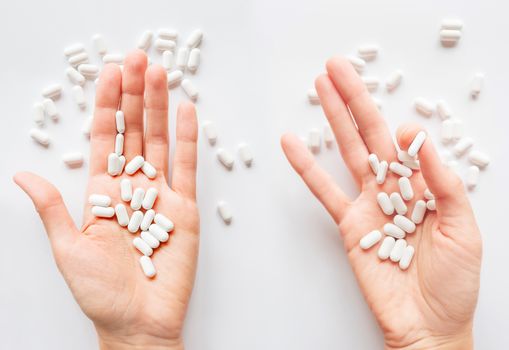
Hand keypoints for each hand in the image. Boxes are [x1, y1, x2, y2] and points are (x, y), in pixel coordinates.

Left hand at [14, 50, 198, 349]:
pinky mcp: (185, 208)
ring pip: (160, 142)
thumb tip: (21, 174)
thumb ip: (51, 208)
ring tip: (160, 76)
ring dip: (160, 109)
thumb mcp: (68, 248)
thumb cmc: (101, 293)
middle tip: (138, 60)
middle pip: (133, 132)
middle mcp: (132, 188)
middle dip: (134, 95)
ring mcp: (161, 195)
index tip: (110, 74)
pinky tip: (187, 113)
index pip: (105, 139)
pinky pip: (187, 168)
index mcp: (102, 193)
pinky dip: (187, 140)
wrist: (139, 322)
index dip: (106, 106)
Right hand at [281, 57, 481, 349]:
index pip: (409, 143)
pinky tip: (292, 144)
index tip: (403, 127)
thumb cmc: (454, 282)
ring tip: (320, 87)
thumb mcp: (464, 229)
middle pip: (372, 135)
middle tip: (338, 68)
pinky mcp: (348, 224)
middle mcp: (395, 189)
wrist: (427, 323)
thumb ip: (443, 183)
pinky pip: (324, 191)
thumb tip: (421, 140)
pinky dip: (307, 168)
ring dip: (333, 119)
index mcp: (426, 187)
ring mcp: (369, 204)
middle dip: (356, 100)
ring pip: (347, 152)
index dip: (402, 128)